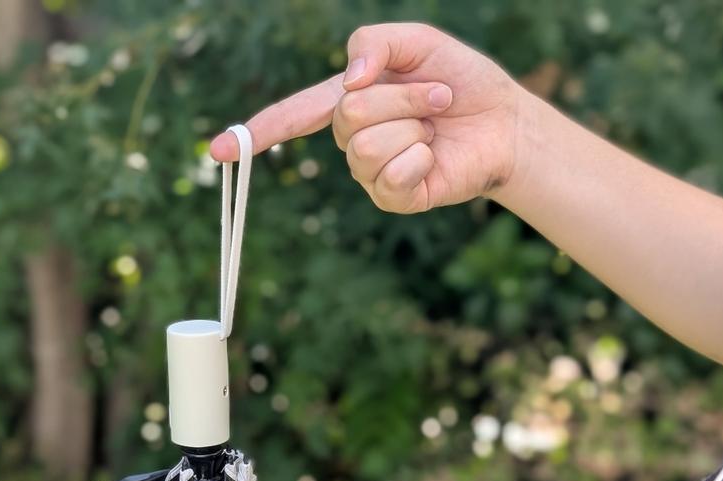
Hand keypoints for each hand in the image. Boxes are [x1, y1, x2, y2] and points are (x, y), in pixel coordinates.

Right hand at [210, 23, 522, 213]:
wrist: (505, 121)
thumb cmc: (460, 81)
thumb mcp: (417, 41)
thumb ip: (374, 41)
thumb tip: (351, 77)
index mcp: (347, 102)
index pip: (293, 115)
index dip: (256, 133)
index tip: (217, 151)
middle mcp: (351, 140)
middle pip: (348, 116)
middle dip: (400, 97)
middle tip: (434, 97)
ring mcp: (370, 173)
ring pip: (368, 146)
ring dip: (414, 125)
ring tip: (435, 124)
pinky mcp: (393, 198)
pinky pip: (392, 175)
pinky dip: (421, 157)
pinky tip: (434, 157)